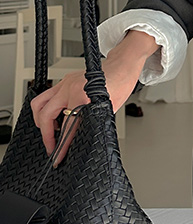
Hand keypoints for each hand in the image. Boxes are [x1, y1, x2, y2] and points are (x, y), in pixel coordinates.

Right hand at [31, 30, 158, 163]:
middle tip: (51, 148)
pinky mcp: (64, 81)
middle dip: (46, 136)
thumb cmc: (120, 85)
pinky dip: (46, 109)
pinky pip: (47, 96)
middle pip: (45, 115)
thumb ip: (90, 123)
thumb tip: (78, 139)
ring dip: (40, 121)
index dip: (61, 145)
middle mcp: (69, 88)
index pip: (66, 127)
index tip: (58, 155)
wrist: (122, 67)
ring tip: (49, 133)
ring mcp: (65, 83)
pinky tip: (55, 117)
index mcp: (82, 97)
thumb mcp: (108, 110)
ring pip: (39, 103)